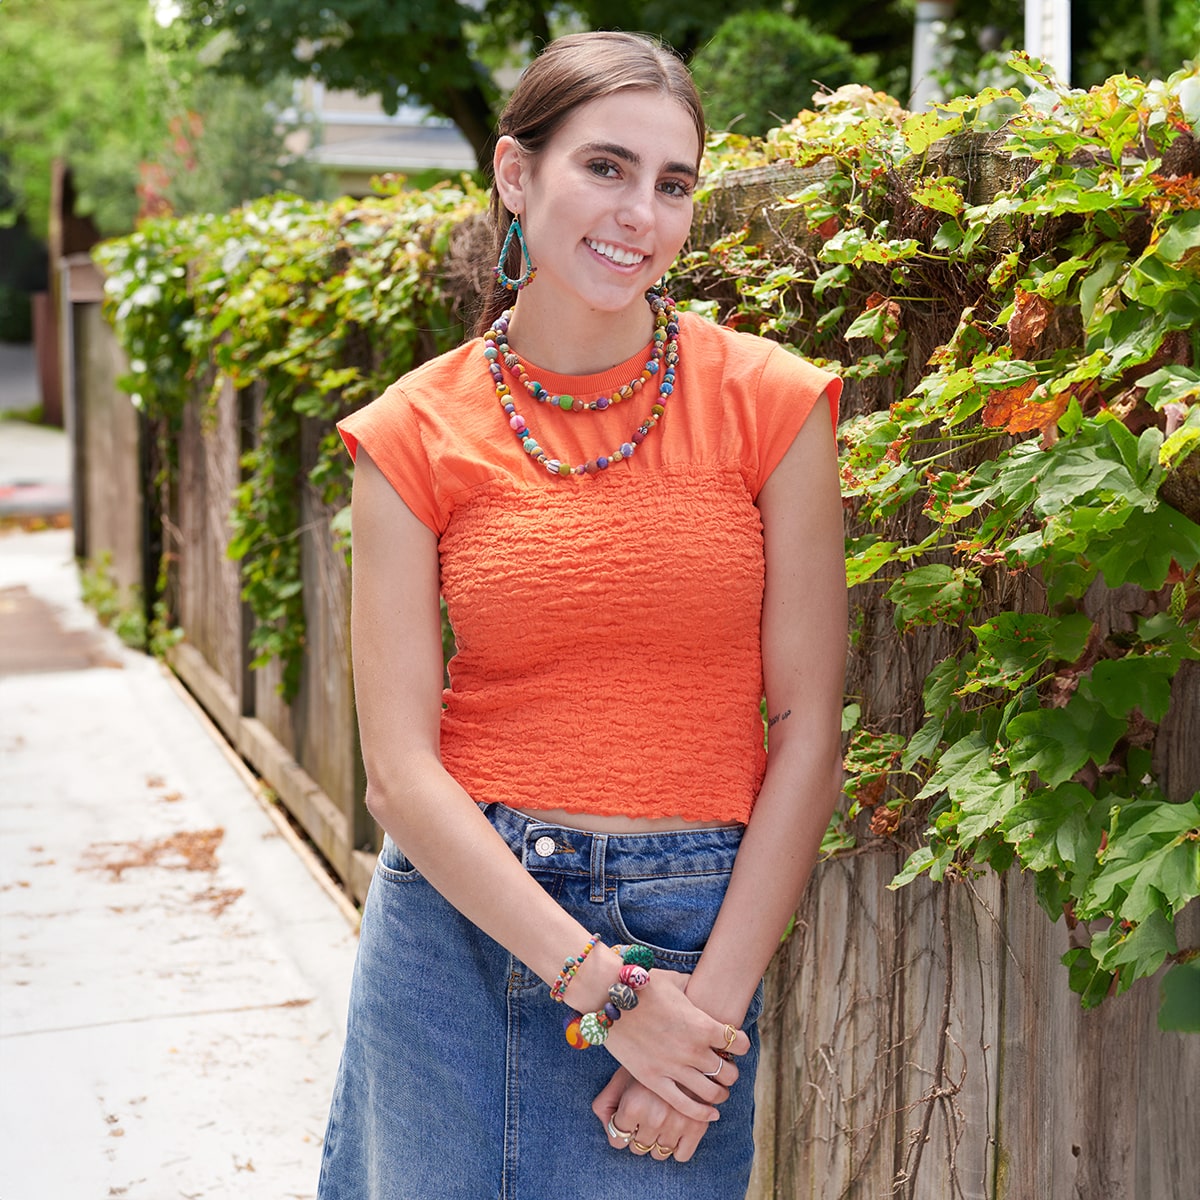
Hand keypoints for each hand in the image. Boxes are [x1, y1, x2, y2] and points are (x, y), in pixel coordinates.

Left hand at [593, 1064, 736, 1162]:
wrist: (687, 1042)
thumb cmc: (648, 1060)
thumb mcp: (621, 1076)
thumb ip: (605, 1103)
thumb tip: (608, 1127)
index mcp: (633, 1105)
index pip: (617, 1140)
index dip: (621, 1128)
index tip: (628, 1116)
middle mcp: (655, 1118)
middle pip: (638, 1147)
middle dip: (639, 1132)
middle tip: (647, 1111)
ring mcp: (678, 1124)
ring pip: (659, 1153)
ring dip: (658, 1139)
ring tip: (662, 1116)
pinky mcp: (698, 1127)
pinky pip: (681, 1156)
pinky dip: (678, 1147)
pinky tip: (676, 1127)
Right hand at [600, 968, 749, 1122]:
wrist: (608, 996)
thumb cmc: (642, 985)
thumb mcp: (675, 981)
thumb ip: (693, 987)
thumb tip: (699, 985)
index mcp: (702, 1024)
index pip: (738, 1043)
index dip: (740, 1044)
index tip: (734, 1044)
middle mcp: (693, 1049)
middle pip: (728, 1072)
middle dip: (731, 1071)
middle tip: (725, 1069)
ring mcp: (674, 1067)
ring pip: (711, 1092)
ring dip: (720, 1093)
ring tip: (718, 1090)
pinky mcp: (654, 1080)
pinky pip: (685, 1105)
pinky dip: (702, 1114)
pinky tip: (710, 1114)